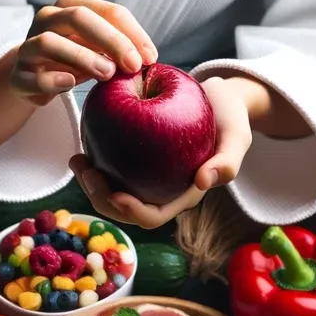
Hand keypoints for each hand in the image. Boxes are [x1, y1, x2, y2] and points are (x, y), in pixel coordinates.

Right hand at [8, 0, 157, 106]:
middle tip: (132, 64)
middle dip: (111, 39)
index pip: (107, 11)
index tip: (150, 57)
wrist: (32, 78)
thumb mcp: (98, 47)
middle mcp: (47, 19)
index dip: (132, 32)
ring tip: (107, 74)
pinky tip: (71, 83)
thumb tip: (146, 58)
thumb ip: (118, 47)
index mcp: (70, 6)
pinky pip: (32, 75)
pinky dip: (52, 79)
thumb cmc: (75, 58)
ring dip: (82, 57)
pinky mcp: (18, 76)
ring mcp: (28, 46)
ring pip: (49, 42)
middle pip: (78, 17)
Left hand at [69, 75, 253, 229]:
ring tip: (77, 160)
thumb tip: (204, 182)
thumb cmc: (230, 118)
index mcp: (182, 195)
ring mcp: (146, 176)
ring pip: (110, 190)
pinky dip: (94, 161)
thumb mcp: (237, 136)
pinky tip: (82, 146)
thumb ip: (227, 161)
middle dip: (100, 198)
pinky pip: (110, 166)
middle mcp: (161, 191)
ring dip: (90, 182)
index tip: (115, 195)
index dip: (131, 212)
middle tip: (86, 171)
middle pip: (123, 209)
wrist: (219, 98)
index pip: (152, 216)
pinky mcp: (134, 159)